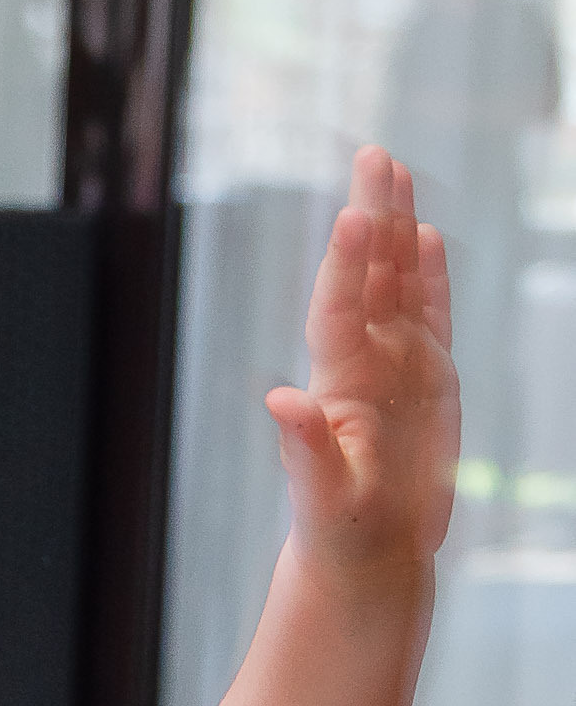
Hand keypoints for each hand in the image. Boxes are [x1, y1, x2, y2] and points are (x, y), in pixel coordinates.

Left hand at [266, 143, 459, 576]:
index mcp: (340, 385)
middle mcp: (364, 363)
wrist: (365, 551)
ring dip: (396, 228)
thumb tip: (278, 401)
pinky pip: (428, 314)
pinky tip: (425, 235)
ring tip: (393, 170)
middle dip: (372, 215)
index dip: (347, 263)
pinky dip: (428, 275)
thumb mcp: (325, 499)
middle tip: (373, 154)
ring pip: (397, 281)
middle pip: (368, 276)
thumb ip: (305, 451)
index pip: (340, 311)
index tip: (352, 212)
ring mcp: (395, 365)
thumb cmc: (341, 531)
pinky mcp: (426, 377)